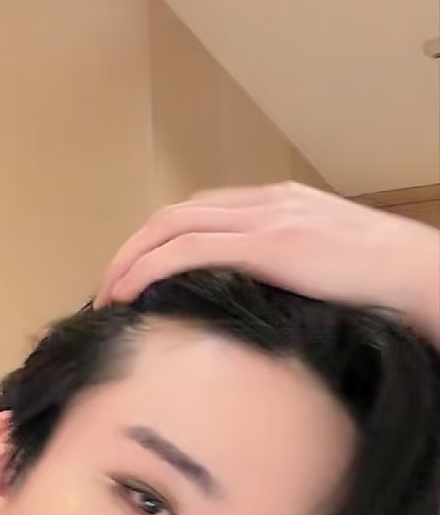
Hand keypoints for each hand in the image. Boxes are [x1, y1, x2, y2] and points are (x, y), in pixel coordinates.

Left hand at [95, 183, 439, 349]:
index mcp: (283, 204)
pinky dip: (150, 267)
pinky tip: (130, 292)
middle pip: (177, 215)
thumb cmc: (390, 285)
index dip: (160, 242)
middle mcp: (269, 202)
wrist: (425, 276)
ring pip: (173, 226)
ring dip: (130, 260)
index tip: (137, 277)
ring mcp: (269, 219)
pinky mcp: (271, 245)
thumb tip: (264, 311)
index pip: (203, 213)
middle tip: (107, 290)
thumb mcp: (332, 271)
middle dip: (133, 250)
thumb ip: (295, 276)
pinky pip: (190, 249)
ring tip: (107, 296)